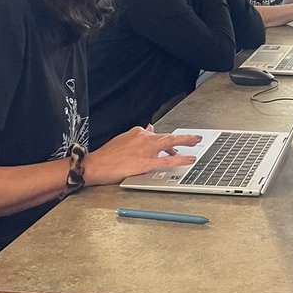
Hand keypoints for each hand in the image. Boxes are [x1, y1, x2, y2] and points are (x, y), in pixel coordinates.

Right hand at [85, 127, 201, 184]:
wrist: (95, 164)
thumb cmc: (107, 155)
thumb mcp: (123, 139)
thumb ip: (137, 135)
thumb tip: (149, 128)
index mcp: (138, 133)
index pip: (157, 135)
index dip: (167, 142)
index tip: (173, 145)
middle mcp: (144, 138)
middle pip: (168, 136)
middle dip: (184, 137)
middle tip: (196, 138)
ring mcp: (146, 150)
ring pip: (170, 143)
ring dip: (186, 142)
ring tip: (196, 143)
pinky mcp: (146, 162)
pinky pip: (167, 160)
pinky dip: (181, 158)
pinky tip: (190, 158)